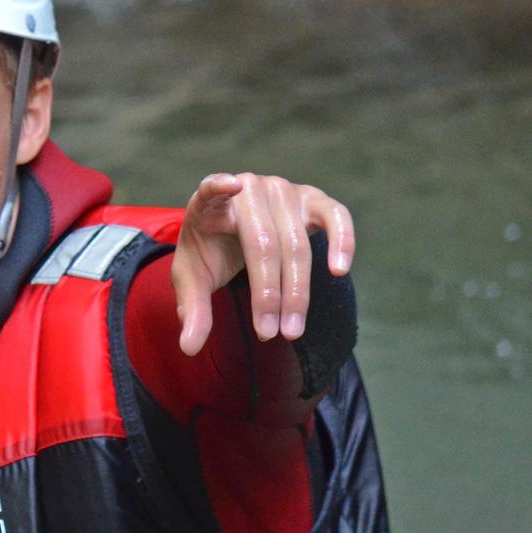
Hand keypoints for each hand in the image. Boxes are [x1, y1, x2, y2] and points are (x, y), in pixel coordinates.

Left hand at [173, 173, 354, 355]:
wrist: (234, 233)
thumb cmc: (210, 252)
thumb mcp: (194, 279)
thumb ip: (192, 308)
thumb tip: (190, 348)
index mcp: (210, 205)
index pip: (210, 190)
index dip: (217, 186)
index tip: (228, 184)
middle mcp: (249, 190)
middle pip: (264, 244)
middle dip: (268, 294)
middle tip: (269, 334)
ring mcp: (284, 191)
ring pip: (297, 244)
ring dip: (297, 291)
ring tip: (293, 330)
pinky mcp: (313, 199)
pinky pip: (336, 217)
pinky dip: (342, 241)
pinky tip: (339, 269)